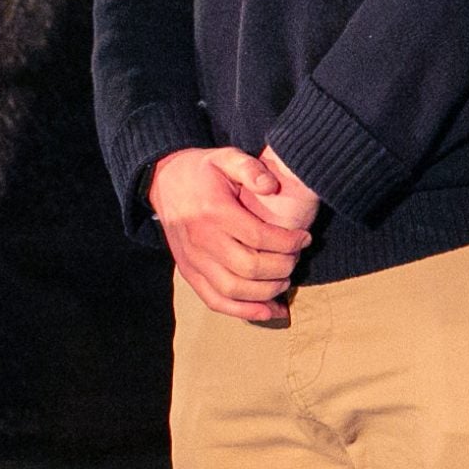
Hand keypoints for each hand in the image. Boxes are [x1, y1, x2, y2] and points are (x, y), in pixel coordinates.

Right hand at [149, 146, 312, 322]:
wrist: (163, 181)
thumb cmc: (202, 171)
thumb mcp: (225, 156)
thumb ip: (250, 168)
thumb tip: (272, 186)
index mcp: (213, 211)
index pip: (259, 237)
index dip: (289, 242)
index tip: (305, 238)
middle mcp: (201, 240)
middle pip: (250, 267)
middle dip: (282, 267)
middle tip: (296, 258)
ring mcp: (192, 260)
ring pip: (234, 289)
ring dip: (267, 291)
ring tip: (285, 280)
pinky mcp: (188, 273)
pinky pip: (216, 301)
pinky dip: (244, 312)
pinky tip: (268, 311)